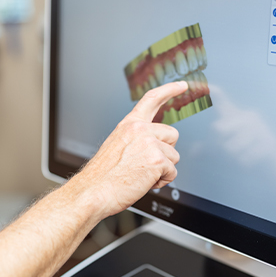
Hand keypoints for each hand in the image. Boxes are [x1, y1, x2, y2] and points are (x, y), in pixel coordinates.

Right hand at [73, 81, 187, 217]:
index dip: (169, 90)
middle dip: (165, 151)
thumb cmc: (102, 175)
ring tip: (140, 175)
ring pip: (174, 156)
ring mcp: (149, 143)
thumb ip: (136, 140)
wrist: (93, 191)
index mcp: (129, 125)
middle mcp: (140, 130)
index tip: (182, 85)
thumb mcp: (116, 147)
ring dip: (162, 169)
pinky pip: (172, 172)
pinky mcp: (157, 160)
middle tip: (145, 164)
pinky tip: (144, 182)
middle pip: (172, 135)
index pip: (151, 99)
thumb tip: (156, 146)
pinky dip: (161, 181)